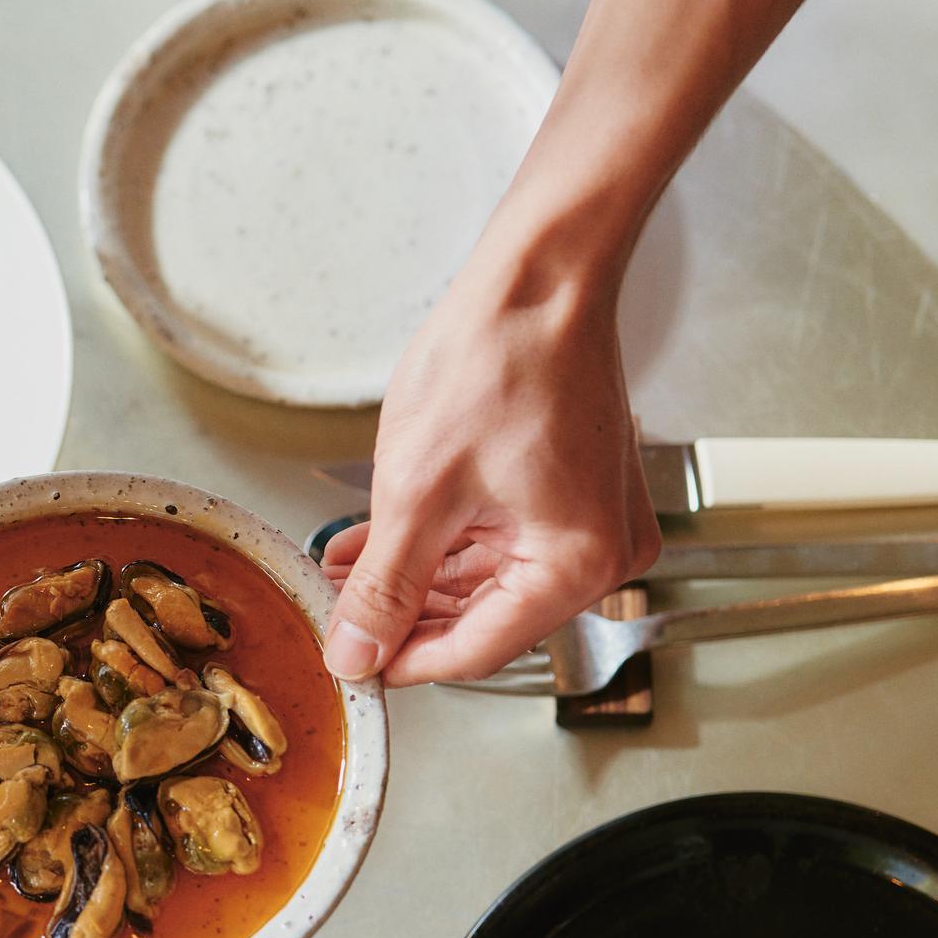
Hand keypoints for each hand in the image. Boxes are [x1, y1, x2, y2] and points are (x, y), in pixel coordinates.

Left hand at [321, 259, 659, 686]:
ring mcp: (592, 518)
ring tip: (342, 573)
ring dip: (414, 578)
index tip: (350, 663)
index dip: (402, 661)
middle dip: (403, 614)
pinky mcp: (573, 488)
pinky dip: (442, 543)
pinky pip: (501, 537)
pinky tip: (379, 542)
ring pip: (485, 578)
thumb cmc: (503, 358)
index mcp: (578, 566)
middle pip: (483, 617)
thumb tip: (357, 652)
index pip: (476, 650)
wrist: (541, 273)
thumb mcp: (418, 491)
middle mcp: (601, 552)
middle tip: (335, 613)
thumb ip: (385, 585)